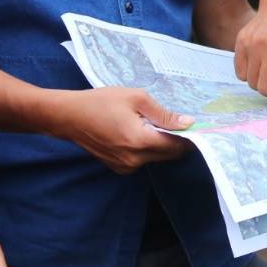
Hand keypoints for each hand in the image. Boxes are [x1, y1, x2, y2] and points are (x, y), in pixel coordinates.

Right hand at [51, 87, 191, 173]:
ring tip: (151, 122)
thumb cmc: (101, 102)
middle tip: (175, 120)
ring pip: (156, 157)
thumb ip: (163, 113)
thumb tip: (188, 123)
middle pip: (168, 154)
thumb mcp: (135, 98)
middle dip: (176, 140)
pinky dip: (146, 148)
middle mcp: (135, 160)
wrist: (69, 117)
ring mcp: (126, 167)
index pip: (177, 146)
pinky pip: (142, 159)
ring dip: (160, 143)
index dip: (189, 136)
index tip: (197, 126)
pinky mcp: (119, 168)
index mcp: (140, 141)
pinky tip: (137, 131)